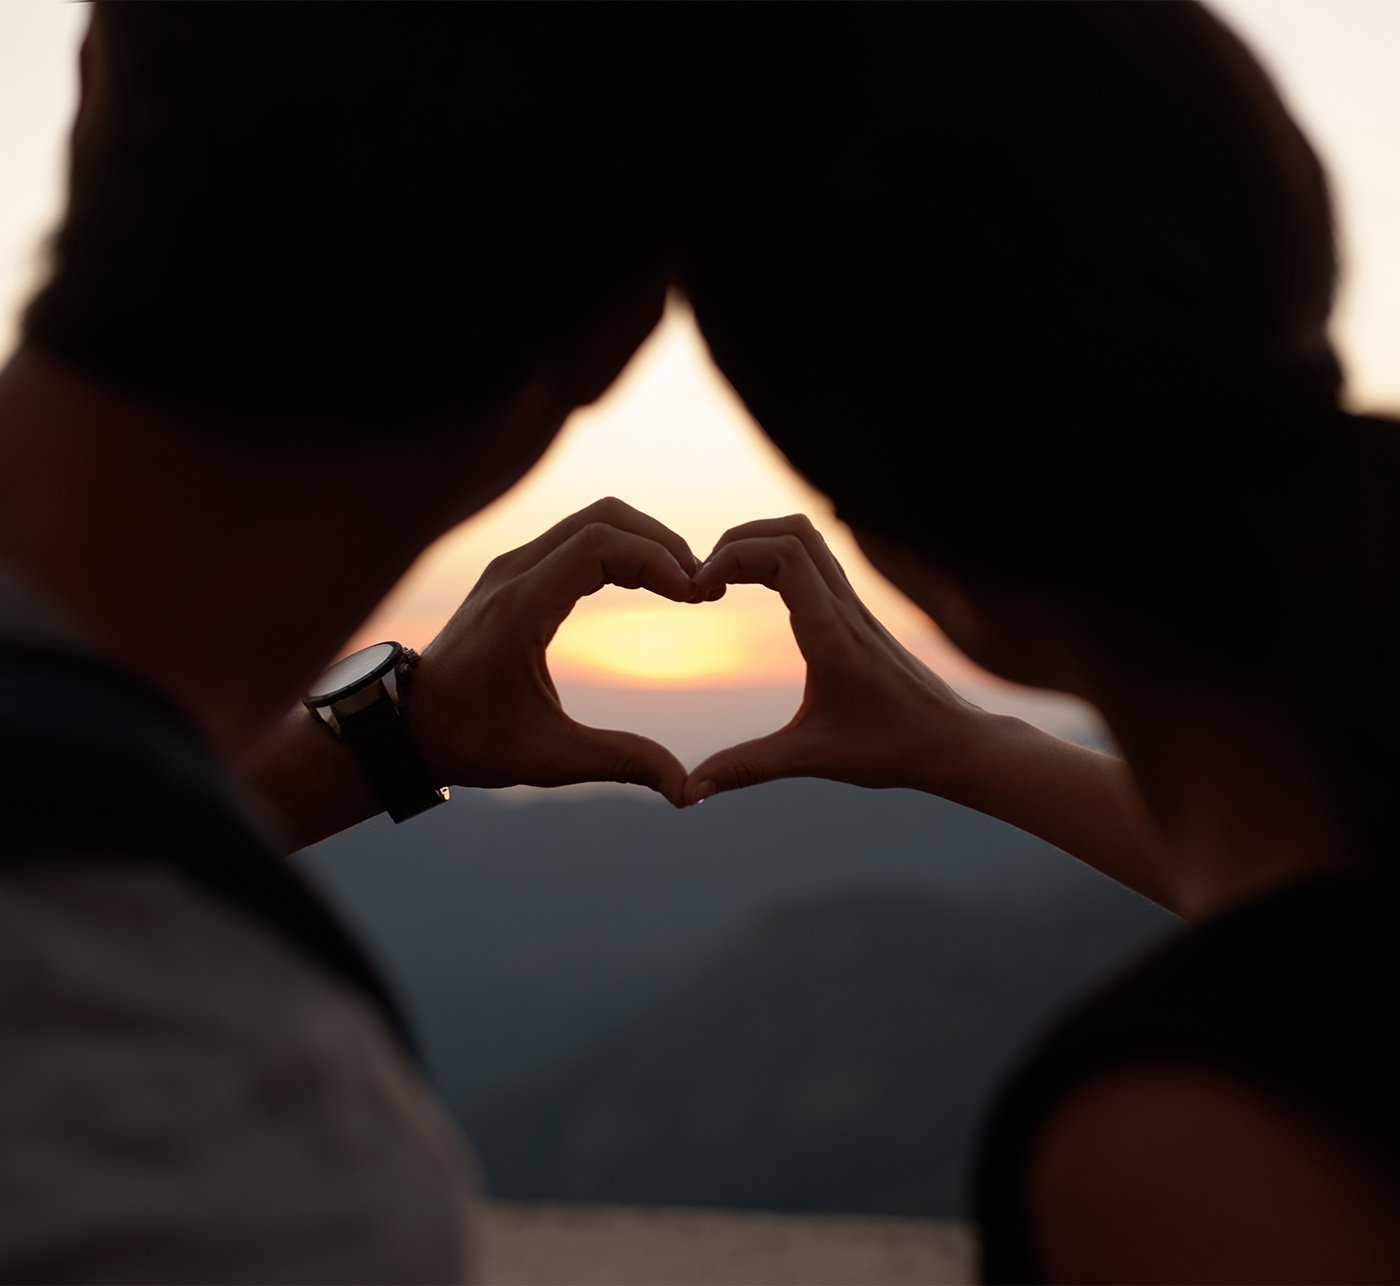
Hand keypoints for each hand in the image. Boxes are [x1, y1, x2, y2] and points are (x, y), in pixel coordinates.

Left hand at [410, 497, 713, 806]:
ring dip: (642, 543)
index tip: (694, 596)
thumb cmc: (471, 741)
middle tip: (702, 585)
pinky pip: (576, 540)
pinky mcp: (514, 574)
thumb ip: (622, 762)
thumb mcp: (549, 757)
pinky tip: (648, 584)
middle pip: (602, 518)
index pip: (598, 544)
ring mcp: (511, 568)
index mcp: (520, 608)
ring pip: (591, 522)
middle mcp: (513, 573)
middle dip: (661, 543)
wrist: (407, 726)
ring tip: (684, 585)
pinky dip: (619, 551)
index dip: (655, 559)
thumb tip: (687, 789)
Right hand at [683, 515, 988, 803]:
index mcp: (831, 633)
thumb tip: (690, 790)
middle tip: (704, 580)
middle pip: (792, 532)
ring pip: (807, 540)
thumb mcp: (812, 758)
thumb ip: (747, 768)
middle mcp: (844, 609)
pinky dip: (777, 559)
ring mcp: (853, 607)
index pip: (784, 555)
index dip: (733, 557)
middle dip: (739, 541)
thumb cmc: (891, 749)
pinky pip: (815, 562)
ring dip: (759, 544)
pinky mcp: (856, 614)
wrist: (951, 742)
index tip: (700, 591)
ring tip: (722, 580)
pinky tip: (754, 590)